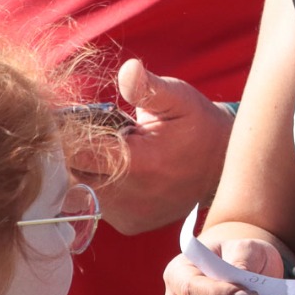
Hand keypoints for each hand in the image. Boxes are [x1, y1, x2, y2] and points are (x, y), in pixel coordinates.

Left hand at [73, 59, 233, 233]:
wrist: (221, 165)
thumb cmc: (196, 125)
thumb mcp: (177, 98)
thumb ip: (148, 87)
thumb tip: (129, 69)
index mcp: (139, 164)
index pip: (77, 154)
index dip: (72, 135)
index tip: (80, 121)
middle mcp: (131, 197)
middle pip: (74, 173)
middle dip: (78, 152)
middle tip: (99, 135)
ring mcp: (129, 215)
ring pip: (83, 190)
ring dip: (88, 170)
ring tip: (113, 152)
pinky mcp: (130, 225)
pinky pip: (98, 204)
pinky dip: (101, 187)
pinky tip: (120, 172)